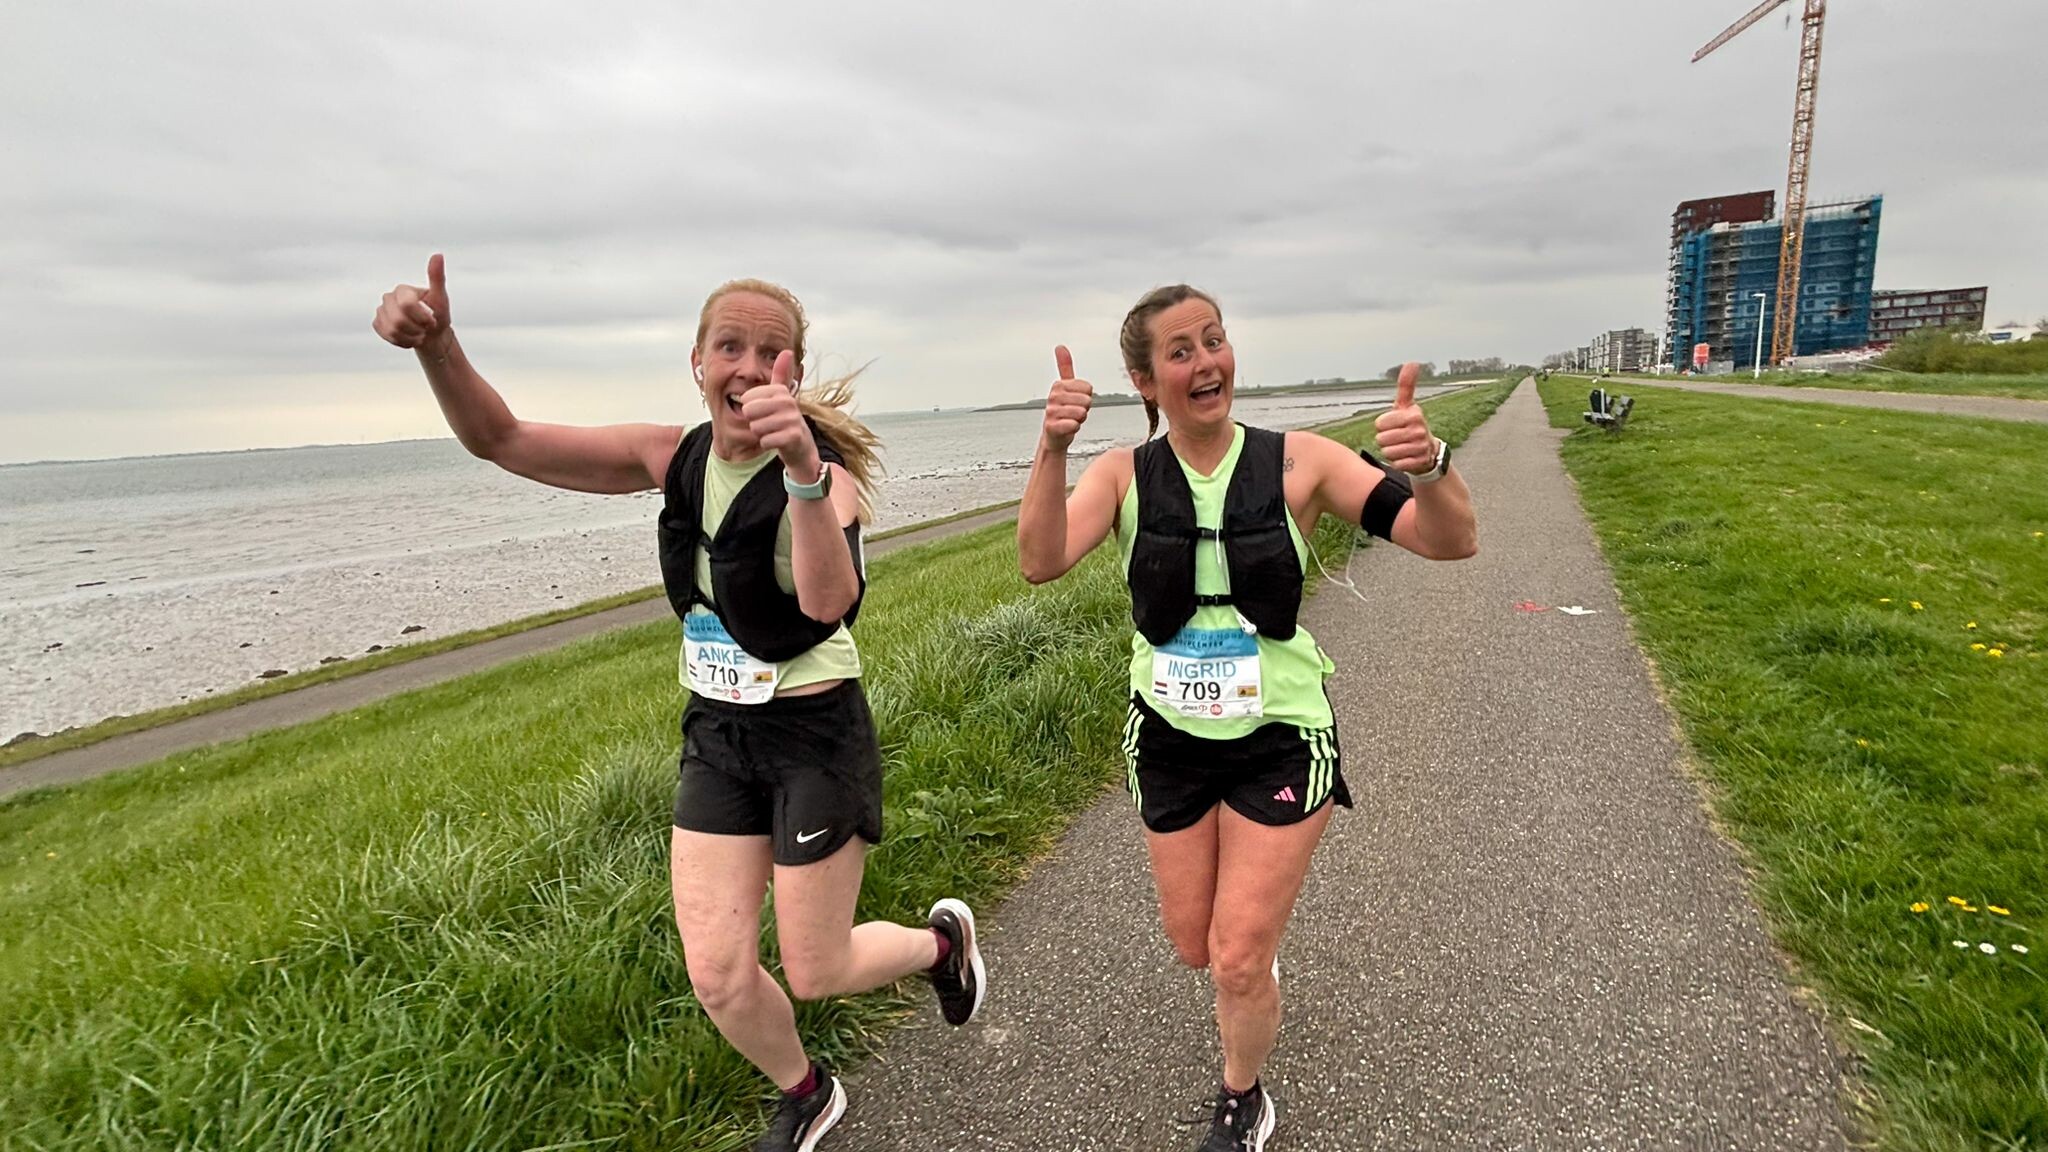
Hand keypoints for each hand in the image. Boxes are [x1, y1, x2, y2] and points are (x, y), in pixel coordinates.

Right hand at [372, 253, 452, 354]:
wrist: (432, 333)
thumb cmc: (438, 314)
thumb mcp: (441, 297)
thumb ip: (437, 277)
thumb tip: (438, 255)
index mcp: (403, 289)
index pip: (407, 305)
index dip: (422, 317)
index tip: (431, 320)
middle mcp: (389, 297)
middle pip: (398, 320)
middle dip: (416, 329)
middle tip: (425, 328)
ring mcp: (381, 310)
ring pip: (392, 329)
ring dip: (410, 337)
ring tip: (419, 333)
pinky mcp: (378, 323)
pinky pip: (386, 335)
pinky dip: (401, 341)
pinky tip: (409, 337)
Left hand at [738, 351, 821, 478]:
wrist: (801, 447)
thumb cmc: (786, 419)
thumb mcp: (782, 396)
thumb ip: (781, 374)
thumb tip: (787, 351)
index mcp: (780, 391)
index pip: (747, 399)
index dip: (750, 409)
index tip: (764, 412)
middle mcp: (788, 402)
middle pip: (749, 412)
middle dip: (754, 422)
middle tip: (767, 423)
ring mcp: (791, 419)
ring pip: (756, 427)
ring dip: (761, 434)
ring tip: (773, 432)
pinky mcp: (793, 437)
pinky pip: (765, 440)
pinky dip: (767, 444)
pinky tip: (777, 442)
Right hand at [1042, 345, 1093, 450]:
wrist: (1054, 436)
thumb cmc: (1063, 411)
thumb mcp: (1065, 387)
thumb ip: (1064, 367)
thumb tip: (1060, 346)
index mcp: (1058, 385)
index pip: (1089, 388)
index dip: (1086, 397)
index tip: (1076, 402)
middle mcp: (1053, 396)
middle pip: (1087, 400)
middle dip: (1084, 409)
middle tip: (1074, 413)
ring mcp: (1051, 411)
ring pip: (1082, 413)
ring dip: (1080, 420)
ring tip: (1070, 420)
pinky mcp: (1051, 426)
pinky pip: (1074, 425)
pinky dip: (1074, 428)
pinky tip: (1067, 428)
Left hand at [1373, 363, 1437, 473]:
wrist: (1428, 452)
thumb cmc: (1411, 425)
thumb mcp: (1407, 406)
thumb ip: (1406, 385)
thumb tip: (1412, 362)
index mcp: (1414, 414)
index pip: (1380, 423)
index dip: (1382, 425)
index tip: (1393, 424)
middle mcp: (1419, 430)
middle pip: (1381, 439)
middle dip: (1385, 440)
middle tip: (1397, 437)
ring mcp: (1420, 447)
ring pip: (1387, 452)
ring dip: (1390, 451)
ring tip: (1401, 447)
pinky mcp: (1418, 463)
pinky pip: (1395, 463)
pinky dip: (1397, 462)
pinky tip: (1406, 457)